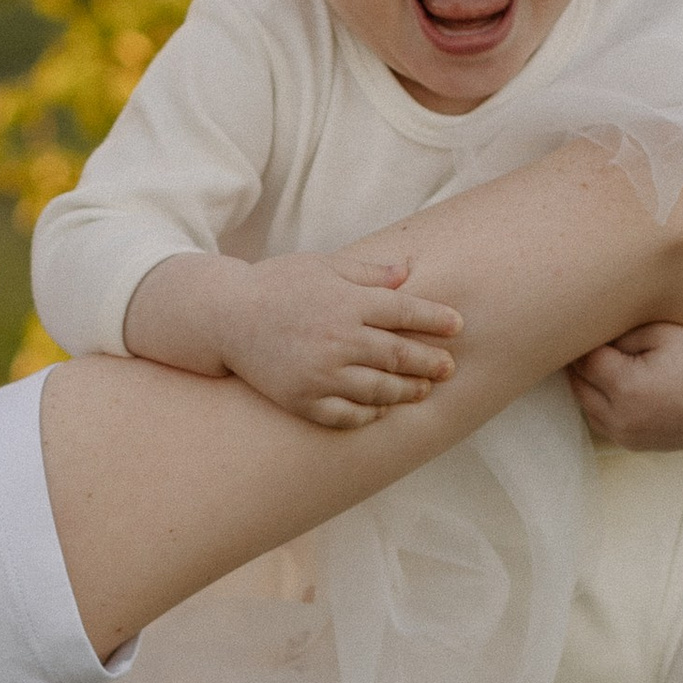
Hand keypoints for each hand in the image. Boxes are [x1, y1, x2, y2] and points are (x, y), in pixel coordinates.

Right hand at [223, 251, 463, 429]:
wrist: (225, 317)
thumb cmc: (277, 285)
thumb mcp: (323, 266)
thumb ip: (368, 273)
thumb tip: (409, 273)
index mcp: (346, 302)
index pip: (405, 313)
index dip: (436, 320)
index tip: (458, 326)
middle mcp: (338, 339)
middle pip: (399, 355)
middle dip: (430, 362)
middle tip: (448, 368)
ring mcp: (321, 374)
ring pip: (379, 390)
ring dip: (406, 392)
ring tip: (422, 391)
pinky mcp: (303, 400)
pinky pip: (346, 415)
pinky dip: (368, 415)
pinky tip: (380, 410)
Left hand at [569, 304, 682, 452]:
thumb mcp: (658, 333)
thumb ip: (616, 333)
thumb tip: (581, 333)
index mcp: (627, 387)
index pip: (584, 359)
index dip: (581, 338)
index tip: (581, 321)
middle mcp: (622, 418)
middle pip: (579, 384)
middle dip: (580, 361)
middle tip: (582, 336)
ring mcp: (628, 436)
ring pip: (586, 405)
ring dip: (587, 383)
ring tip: (596, 357)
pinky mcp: (634, 445)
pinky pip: (602, 421)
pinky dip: (600, 403)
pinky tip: (610, 381)